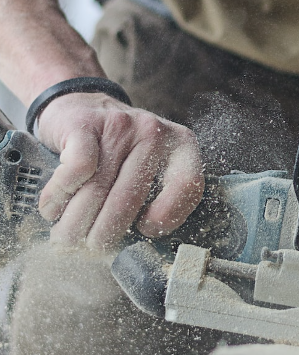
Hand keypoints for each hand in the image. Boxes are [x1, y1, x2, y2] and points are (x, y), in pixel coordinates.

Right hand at [36, 92, 204, 248]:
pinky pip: (76, 171)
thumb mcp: (150, 165)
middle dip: (106, 232)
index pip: (189, 185)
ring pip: (99, 188)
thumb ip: (156, 194)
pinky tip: (53, 208)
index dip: (169, 216)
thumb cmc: (119, 149)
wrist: (82, 104)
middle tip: (91, 250)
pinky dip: (60, 196)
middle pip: (131, 197)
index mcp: (181, 145)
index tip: (145, 230)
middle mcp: (154, 133)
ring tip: (67, 240)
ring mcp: (119, 126)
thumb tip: (140, 244)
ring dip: (77, 222)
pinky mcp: (84, 124)